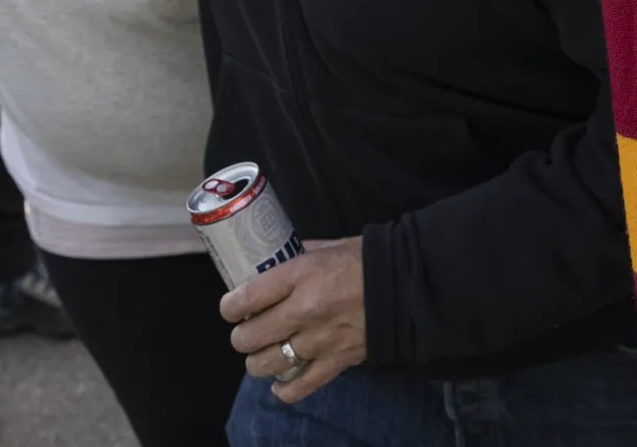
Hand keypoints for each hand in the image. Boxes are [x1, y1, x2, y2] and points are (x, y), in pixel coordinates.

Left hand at [223, 236, 366, 404]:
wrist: (407, 285)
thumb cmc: (367, 260)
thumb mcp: (329, 247)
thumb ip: (299, 257)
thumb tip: (276, 261)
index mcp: (300, 276)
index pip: (245, 298)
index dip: (229, 306)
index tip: (231, 307)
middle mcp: (303, 311)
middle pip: (248, 337)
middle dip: (242, 336)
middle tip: (248, 330)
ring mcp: (319, 341)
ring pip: (266, 365)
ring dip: (258, 362)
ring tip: (263, 354)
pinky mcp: (335, 363)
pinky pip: (298, 387)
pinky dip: (284, 389)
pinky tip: (280, 382)